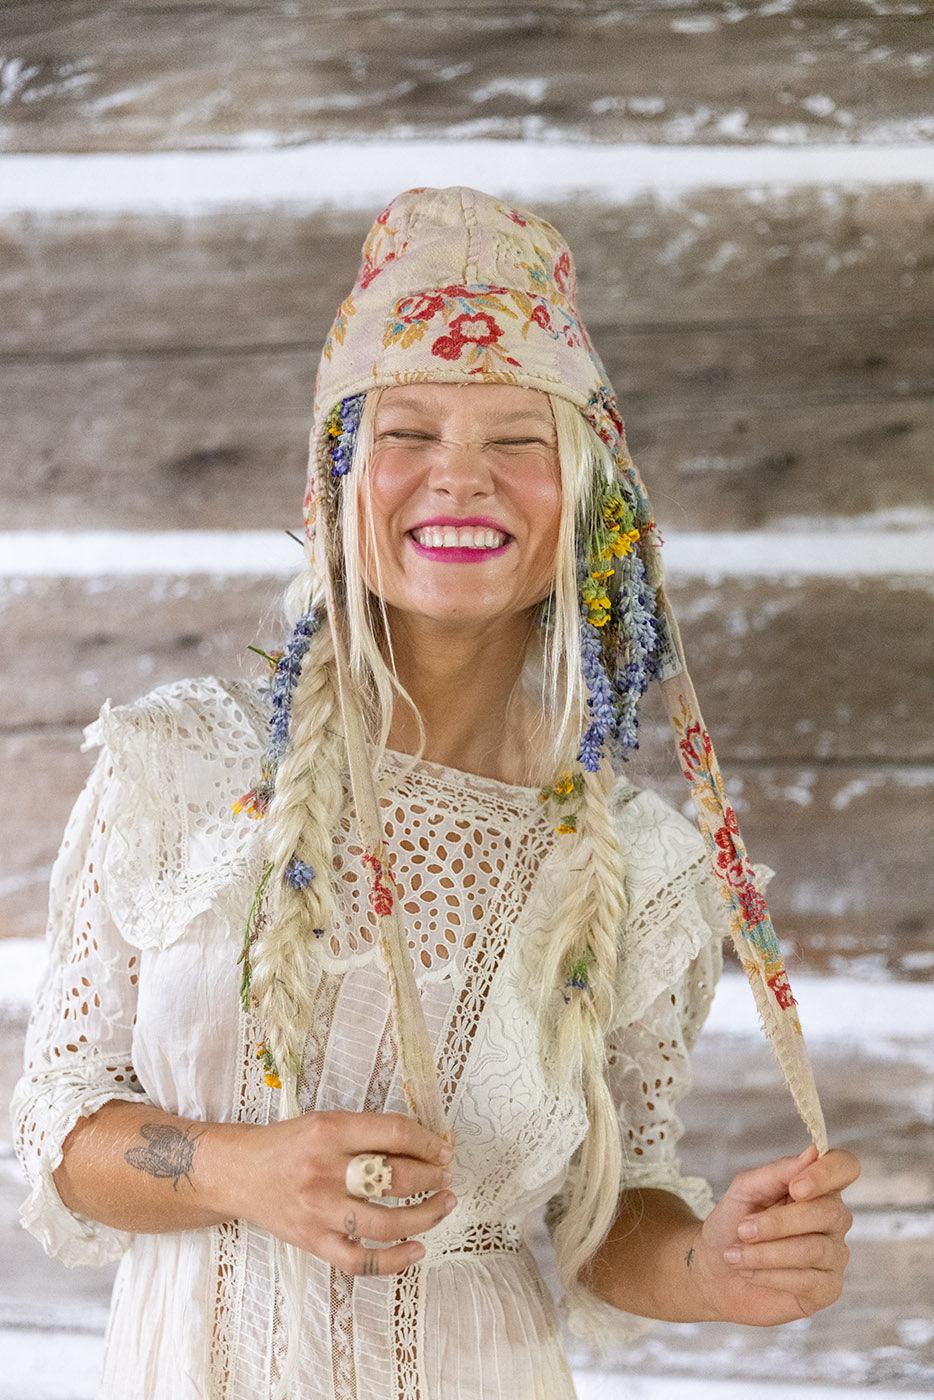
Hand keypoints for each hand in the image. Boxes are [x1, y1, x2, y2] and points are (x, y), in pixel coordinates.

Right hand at [228, 1111, 456, 1276]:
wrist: (241, 1173)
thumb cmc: (291, 1144)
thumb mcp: (328, 1122)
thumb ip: (370, 1132)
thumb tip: (425, 1143)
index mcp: (330, 1131)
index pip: (393, 1133)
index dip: (428, 1142)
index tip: (444, 1149)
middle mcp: (325, 1171)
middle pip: (394, 1179)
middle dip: (432, 1177)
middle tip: (446, 1176)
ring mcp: (320, 1212)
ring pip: (386, 1224)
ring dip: (425, 1216)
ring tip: (444, 1204)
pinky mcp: (314, 1243)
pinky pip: (360, 1261)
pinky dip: (394, 1260)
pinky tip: (417, 1249)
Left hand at [686, 1143, 859, 1325]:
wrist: (715, 1270)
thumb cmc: (733, 1224)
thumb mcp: (744, 1190)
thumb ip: (777, 1172)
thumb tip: (813, 1153)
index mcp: (816, 1187)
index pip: (845, 1167)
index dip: (827, 1174)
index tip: (796, 1187)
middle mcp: (833, 1219)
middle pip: (828, 1212)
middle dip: (778, 1222)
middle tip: (742, 1229)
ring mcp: (834, 1255)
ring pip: (813, 1249)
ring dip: (766, 1252)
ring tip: (735, 1254)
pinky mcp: (827, 1289)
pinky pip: (807, 1280)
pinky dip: (769, 1274)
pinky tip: (749, 1272)